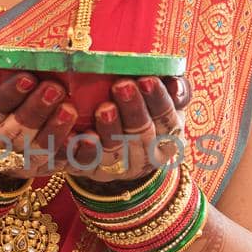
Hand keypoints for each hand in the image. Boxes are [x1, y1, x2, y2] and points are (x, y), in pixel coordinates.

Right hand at [0, 62, 79, 184]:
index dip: (6, 95)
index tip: (27, 76)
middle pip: (13, 134)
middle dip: (35, 112)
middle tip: (54, 88)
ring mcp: (16, 164)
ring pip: (37, 153)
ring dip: (55, 131)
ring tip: (70, 108)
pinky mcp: (39, 170)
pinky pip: (59, 165)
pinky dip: (76, 154)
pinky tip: (90, 138)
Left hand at [66, 74, 190, 188]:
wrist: (121, 154)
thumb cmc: (145, 115)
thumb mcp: (165, 103)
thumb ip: (174, 90)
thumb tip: (174, 81)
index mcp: (169, 138)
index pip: (168, 120)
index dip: (158, 100)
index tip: (147, 79)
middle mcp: (147, 157)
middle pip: (142, 135)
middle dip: (132, 110)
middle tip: (122, 86)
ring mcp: (120, 168)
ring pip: (115, 151)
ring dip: (110, 131)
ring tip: (104, 108)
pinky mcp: (93, 172)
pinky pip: (86, 164)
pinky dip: (83, 151)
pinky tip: (77, 135)